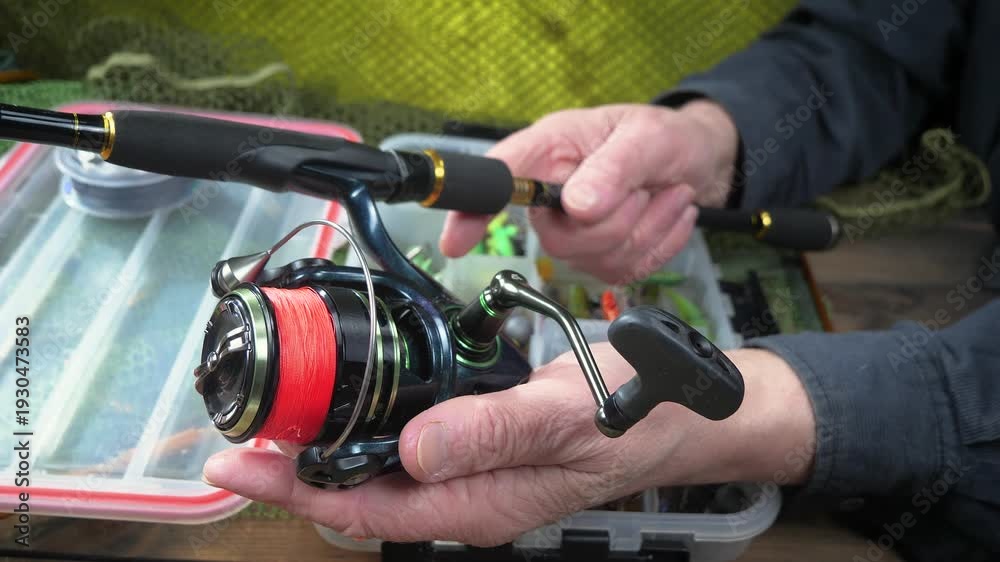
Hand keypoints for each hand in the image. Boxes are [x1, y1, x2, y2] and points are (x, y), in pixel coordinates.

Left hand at [201, 347, 814, 545]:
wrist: (680, 409)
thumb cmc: (631, 416)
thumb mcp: (566, 418)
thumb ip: (493, 433)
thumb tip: (414, 451)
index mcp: (477, 503)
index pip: (365, 507)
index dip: (296, 487)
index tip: (235, 463)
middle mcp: (464, 494)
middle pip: (360, 493)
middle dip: (295, 470)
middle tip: (240, 434)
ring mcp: (471, 470)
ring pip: (381, 469)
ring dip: (328, 446)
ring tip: (278, 417)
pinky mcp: (480, 441)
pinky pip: (411, 441)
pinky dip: (372, 421)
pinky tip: (355, 397)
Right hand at [439, 101, 739, 283]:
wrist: (699, 159)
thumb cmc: (664, 136)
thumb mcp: (647, 137)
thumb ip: (613, 169)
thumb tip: (577, 207)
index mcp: (550, 152)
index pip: (499, 181)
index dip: (472, 210)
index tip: (455, 240)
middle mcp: (552, 195)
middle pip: (559, 240)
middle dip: (616, 222)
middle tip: (647, 188)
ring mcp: (575, 232)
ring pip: (595, 260)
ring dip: (646, 229)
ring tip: (665, 193)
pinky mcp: (601, 258)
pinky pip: (622, 270)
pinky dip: (658, 244)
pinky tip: (668, 214)